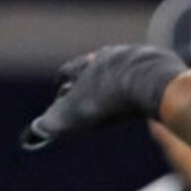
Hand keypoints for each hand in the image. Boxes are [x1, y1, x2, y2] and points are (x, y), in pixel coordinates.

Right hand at [21, 45, 184, 150]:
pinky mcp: (158, 64)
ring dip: (117, 79)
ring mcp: (136, 57)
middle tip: (88, 91)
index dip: (61, 84)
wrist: (150, 83)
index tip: (59, 90)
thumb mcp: (74, 117)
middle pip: (95, 66)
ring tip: (118, 92)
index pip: (68, 72)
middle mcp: (111, 55)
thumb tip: (32, 135)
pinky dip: (142, 84)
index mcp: (87, 65)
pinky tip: (145, 94)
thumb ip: (51, 125)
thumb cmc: (108, 100)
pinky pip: (147, 74)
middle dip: (90, 78)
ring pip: (122, 67)